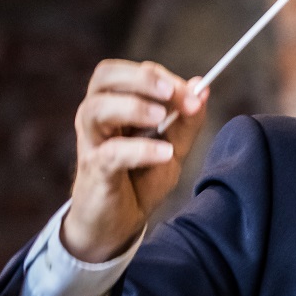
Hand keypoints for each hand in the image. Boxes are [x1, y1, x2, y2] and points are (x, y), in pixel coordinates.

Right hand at [61, 60, 208, 262]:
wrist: (119, 223)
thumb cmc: (139, 179)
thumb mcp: (173, 147)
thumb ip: (187, 120)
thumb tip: (203, 87)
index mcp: (116, 104)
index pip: (130, 72)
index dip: (160, 76)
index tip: (192, 92)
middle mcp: (97, 117)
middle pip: (104, 77)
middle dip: (141, 79)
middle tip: (173, 92)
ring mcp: (92, 143)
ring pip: (97, 109)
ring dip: (134, 107)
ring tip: (162, 119)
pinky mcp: (95, 170)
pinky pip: (111, 153)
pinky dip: (139, 149)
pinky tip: (164, 153)